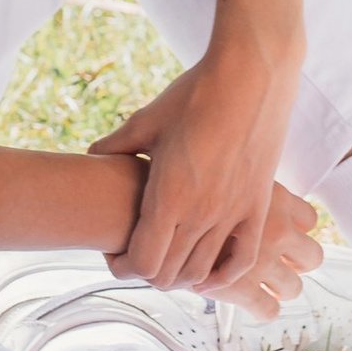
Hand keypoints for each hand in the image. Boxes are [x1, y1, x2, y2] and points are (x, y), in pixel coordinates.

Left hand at [91, 42, 311, 300]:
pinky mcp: (259, 206)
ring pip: (202, 272)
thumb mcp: (145, 121)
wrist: (251, 75)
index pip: (141, 263)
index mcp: (168, 195)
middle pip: (168, 275)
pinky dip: (223, 275)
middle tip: (137, 254)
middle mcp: (201, 213)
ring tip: (168, 258)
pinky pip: (242, 259)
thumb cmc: (194, 94)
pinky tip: (208, 271)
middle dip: (145, 272)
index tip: (114, 253)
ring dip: (180, 275)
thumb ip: (114, 146)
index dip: (122, 267)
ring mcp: (234, 213)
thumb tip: (92, 156)